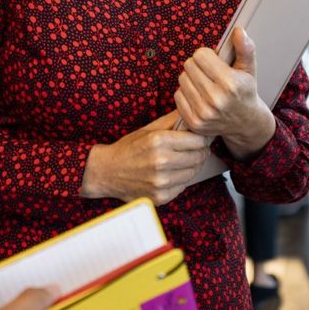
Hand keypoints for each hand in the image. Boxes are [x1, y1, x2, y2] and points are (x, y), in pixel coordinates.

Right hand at [80, 111, 209, 205]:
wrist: (107, 172)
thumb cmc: (129, 148)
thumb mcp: (148, 129)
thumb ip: (171, 120)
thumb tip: (191, 112)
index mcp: (158, 141)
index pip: (197, 141)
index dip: (201, 138)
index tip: (200, 137)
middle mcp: (161, 162)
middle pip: (198, 157)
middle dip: (200, 151)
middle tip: (196, 148)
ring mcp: (161, 182)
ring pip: (193, 172)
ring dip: (193, 166)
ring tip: (184, 159)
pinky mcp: (161, 197)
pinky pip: (183, 186)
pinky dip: (182, 179)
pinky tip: (173, 172)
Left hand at [174, 28, 275, 159]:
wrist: (245, 123)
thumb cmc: (245, 91)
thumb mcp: (249, 68)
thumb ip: (245, 48)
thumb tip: (238, 30)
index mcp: (230, 83)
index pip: (200, 55)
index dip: (207, 55)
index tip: (215, 62)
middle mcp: (216, 99)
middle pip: (189, 65)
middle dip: (198, 65)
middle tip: (209, 73)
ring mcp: (204, 113)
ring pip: (182, 79)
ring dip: (191, 78)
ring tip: (205, 84)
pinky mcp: (194, 122)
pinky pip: (177, 95)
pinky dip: (186, 93)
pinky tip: (199, 96)